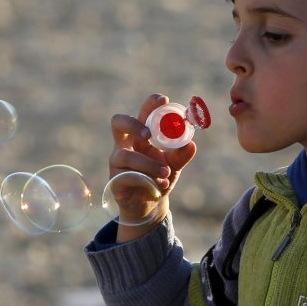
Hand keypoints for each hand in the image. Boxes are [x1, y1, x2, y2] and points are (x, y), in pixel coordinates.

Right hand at [108, 94, 196, 238]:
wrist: (150, 205)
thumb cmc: (159, 178)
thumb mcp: (174, 165)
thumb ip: (182, 154)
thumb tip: (191, 144)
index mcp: (140, 135)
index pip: (141, 113)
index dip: (149, 104)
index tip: (163, 100)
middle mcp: (125, 144)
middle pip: (118, 122)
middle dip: (134, 125)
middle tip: (149, 136)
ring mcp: (117, 162)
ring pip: (127, 155)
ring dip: (148, 164)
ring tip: (165, 173)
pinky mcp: (115, 181)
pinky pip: (126, 177)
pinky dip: (145, 180)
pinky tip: (159, 186)